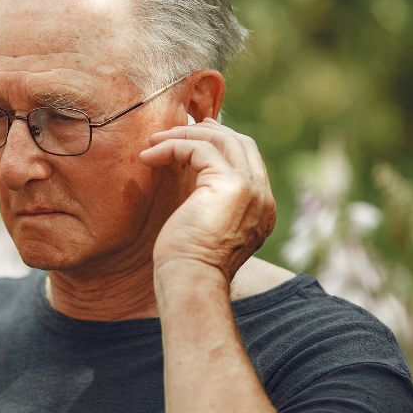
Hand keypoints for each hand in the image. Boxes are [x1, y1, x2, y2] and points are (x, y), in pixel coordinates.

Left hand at [138, 118, 275, 282]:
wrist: (191, 283)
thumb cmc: (188, 266)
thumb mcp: (206, 229)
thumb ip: (209, 203)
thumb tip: (192, 183)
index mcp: (262, 209)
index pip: (248, 160)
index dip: (220, 142)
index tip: (192, 137)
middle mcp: (264, 197)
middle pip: (240, 143)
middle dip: (206, 131)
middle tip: (175, 128)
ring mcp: (252, 189)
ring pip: (222, 139)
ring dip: (184, 135)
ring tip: (153, 142)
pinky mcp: (231, 184)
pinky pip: (199, 149)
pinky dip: (172, 146)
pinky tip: (148, 157)